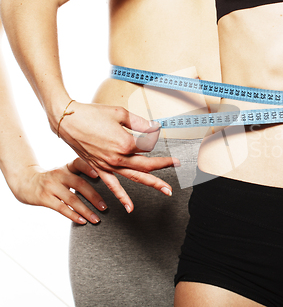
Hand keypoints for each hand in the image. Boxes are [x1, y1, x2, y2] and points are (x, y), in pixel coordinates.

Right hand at [11, 158, 106, 223]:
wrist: (25, 181)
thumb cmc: (52, 178)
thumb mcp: (64, 171)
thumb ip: (80, 174)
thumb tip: (106, 183)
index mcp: (67, 167)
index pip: (79, 163)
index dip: (88, 168)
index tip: (98, 174)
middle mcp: (59, 174)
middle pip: (80, 184)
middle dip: (94, 197)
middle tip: (105, 207)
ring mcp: (51, 186)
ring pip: (72, 199)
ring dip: (86, 210)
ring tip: (96, 219)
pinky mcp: (44, 198)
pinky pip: (61, 208)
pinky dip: (73, 215)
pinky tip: (82, 221)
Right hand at [53, 102, 179, 212]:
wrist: (67, 120)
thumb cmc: (92, 114)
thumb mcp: (120, 113)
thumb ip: (141, 123)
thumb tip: (155, 128)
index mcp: (126, 143)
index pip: (149, 147)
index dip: (157, 144)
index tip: (164, 144)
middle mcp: (118, 157)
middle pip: (146, 166)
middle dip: (164, 168)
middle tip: (177, 167)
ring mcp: (108, 165)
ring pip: (134, 178)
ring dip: (152, 184)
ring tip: (166, 191)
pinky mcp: (99, 168)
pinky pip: (113, 186)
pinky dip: (122, 197)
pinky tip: (130, 208)